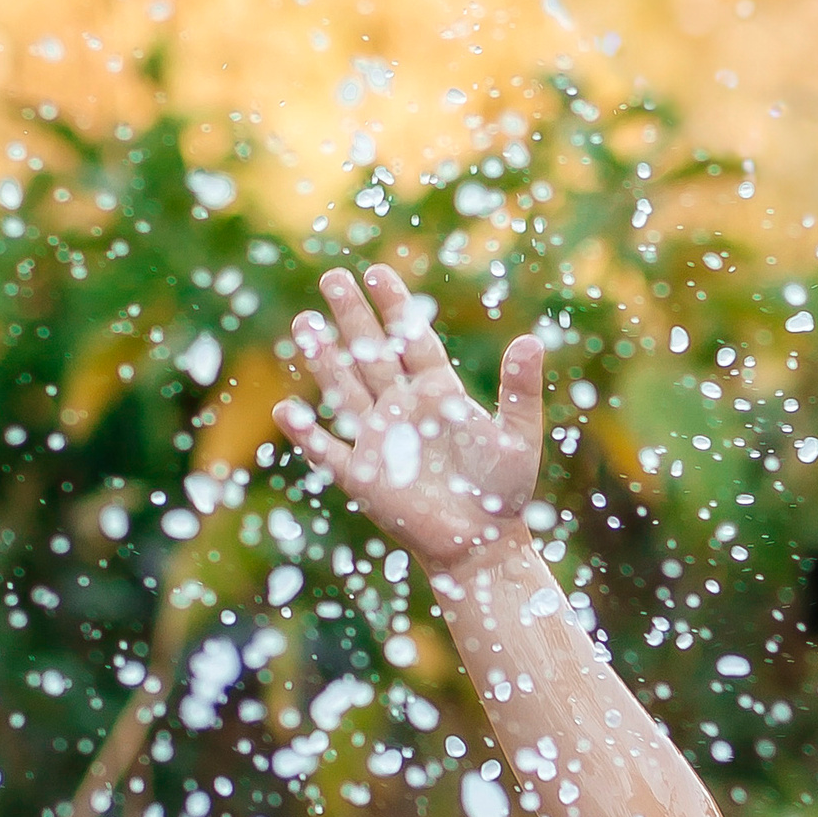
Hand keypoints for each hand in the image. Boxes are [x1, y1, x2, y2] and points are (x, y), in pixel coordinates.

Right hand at [274, 264, 544, 577]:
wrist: (482, 544)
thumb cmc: (504, 491)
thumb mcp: (518, 436)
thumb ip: (520, 390)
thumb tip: (532, 340)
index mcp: (438, 394)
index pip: (411, 340)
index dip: (395, 307)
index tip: (377, 272)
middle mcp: (402, 410)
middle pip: (372, 353)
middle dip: (352, 317)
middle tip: (332, 276)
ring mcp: (379, 440)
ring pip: (344, 389)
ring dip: (324, 358)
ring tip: (304, 322)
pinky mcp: (364, 477)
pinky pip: (328, 451)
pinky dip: (307, 434)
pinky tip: (285, 411)